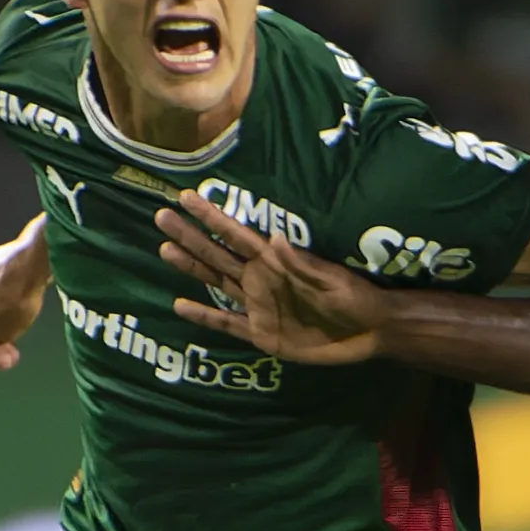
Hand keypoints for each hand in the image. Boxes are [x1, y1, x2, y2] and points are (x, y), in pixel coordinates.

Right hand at [156, 193, 390, 366]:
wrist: (368, 332)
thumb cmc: (354, 297)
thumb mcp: (331, 280)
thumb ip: (301, 263)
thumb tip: (274, 240)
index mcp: (275, 261)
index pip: (236, 235)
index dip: (211, 216)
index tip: (186, 197)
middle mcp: (260, 280)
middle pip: (217, 254)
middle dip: (190, 235)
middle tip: (161, 216)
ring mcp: (257, 306)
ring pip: (216, 282)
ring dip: (190, 267)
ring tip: (164, 248)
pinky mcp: (261, 333)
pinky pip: (226, 324)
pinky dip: (204, 316)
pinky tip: (180, 305)